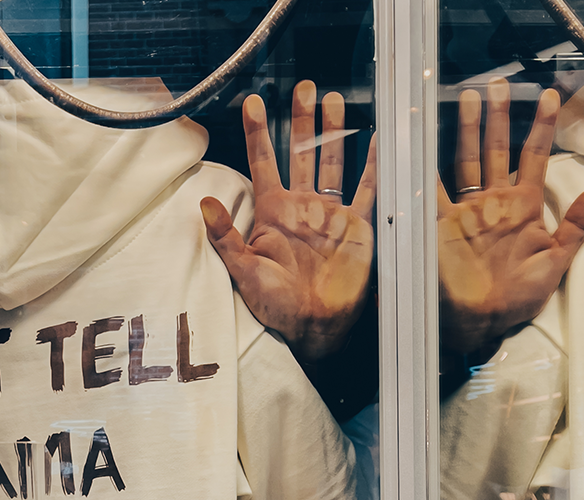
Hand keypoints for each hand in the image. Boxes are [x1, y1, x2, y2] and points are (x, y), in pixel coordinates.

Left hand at [201, 82, 375, 363]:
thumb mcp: (245, 273)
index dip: (259, 133)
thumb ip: (225, 238)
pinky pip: (369, 190)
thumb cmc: (277, 308)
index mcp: (274, 214)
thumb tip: (204, 204)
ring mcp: (331, 215)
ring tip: (333, 99)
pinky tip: (380, 140)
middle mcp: (302, 209)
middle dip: (302, 121)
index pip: (264, 163)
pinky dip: (376, 165)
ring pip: (332, 162)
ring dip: (333, 132)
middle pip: (301, 153)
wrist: (314, 328)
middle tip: (304, 87)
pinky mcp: (358, 227)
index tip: (253, 102)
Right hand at [439, 79, 583, 354]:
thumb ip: (575, 229)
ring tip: (470, 96)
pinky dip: (426, 168)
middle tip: (499, 84)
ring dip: (469, 129)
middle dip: (499, 116)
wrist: (476, 325)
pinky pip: (431, 192)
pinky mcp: (438, 227)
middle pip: (497, 149)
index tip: (551, 96)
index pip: (534, 158)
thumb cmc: (515, 302)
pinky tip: (425, 143)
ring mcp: (464, 213)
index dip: (542, 128)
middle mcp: (492, 205)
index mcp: (521, 209)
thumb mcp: (554, 266)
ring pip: (466, 160)